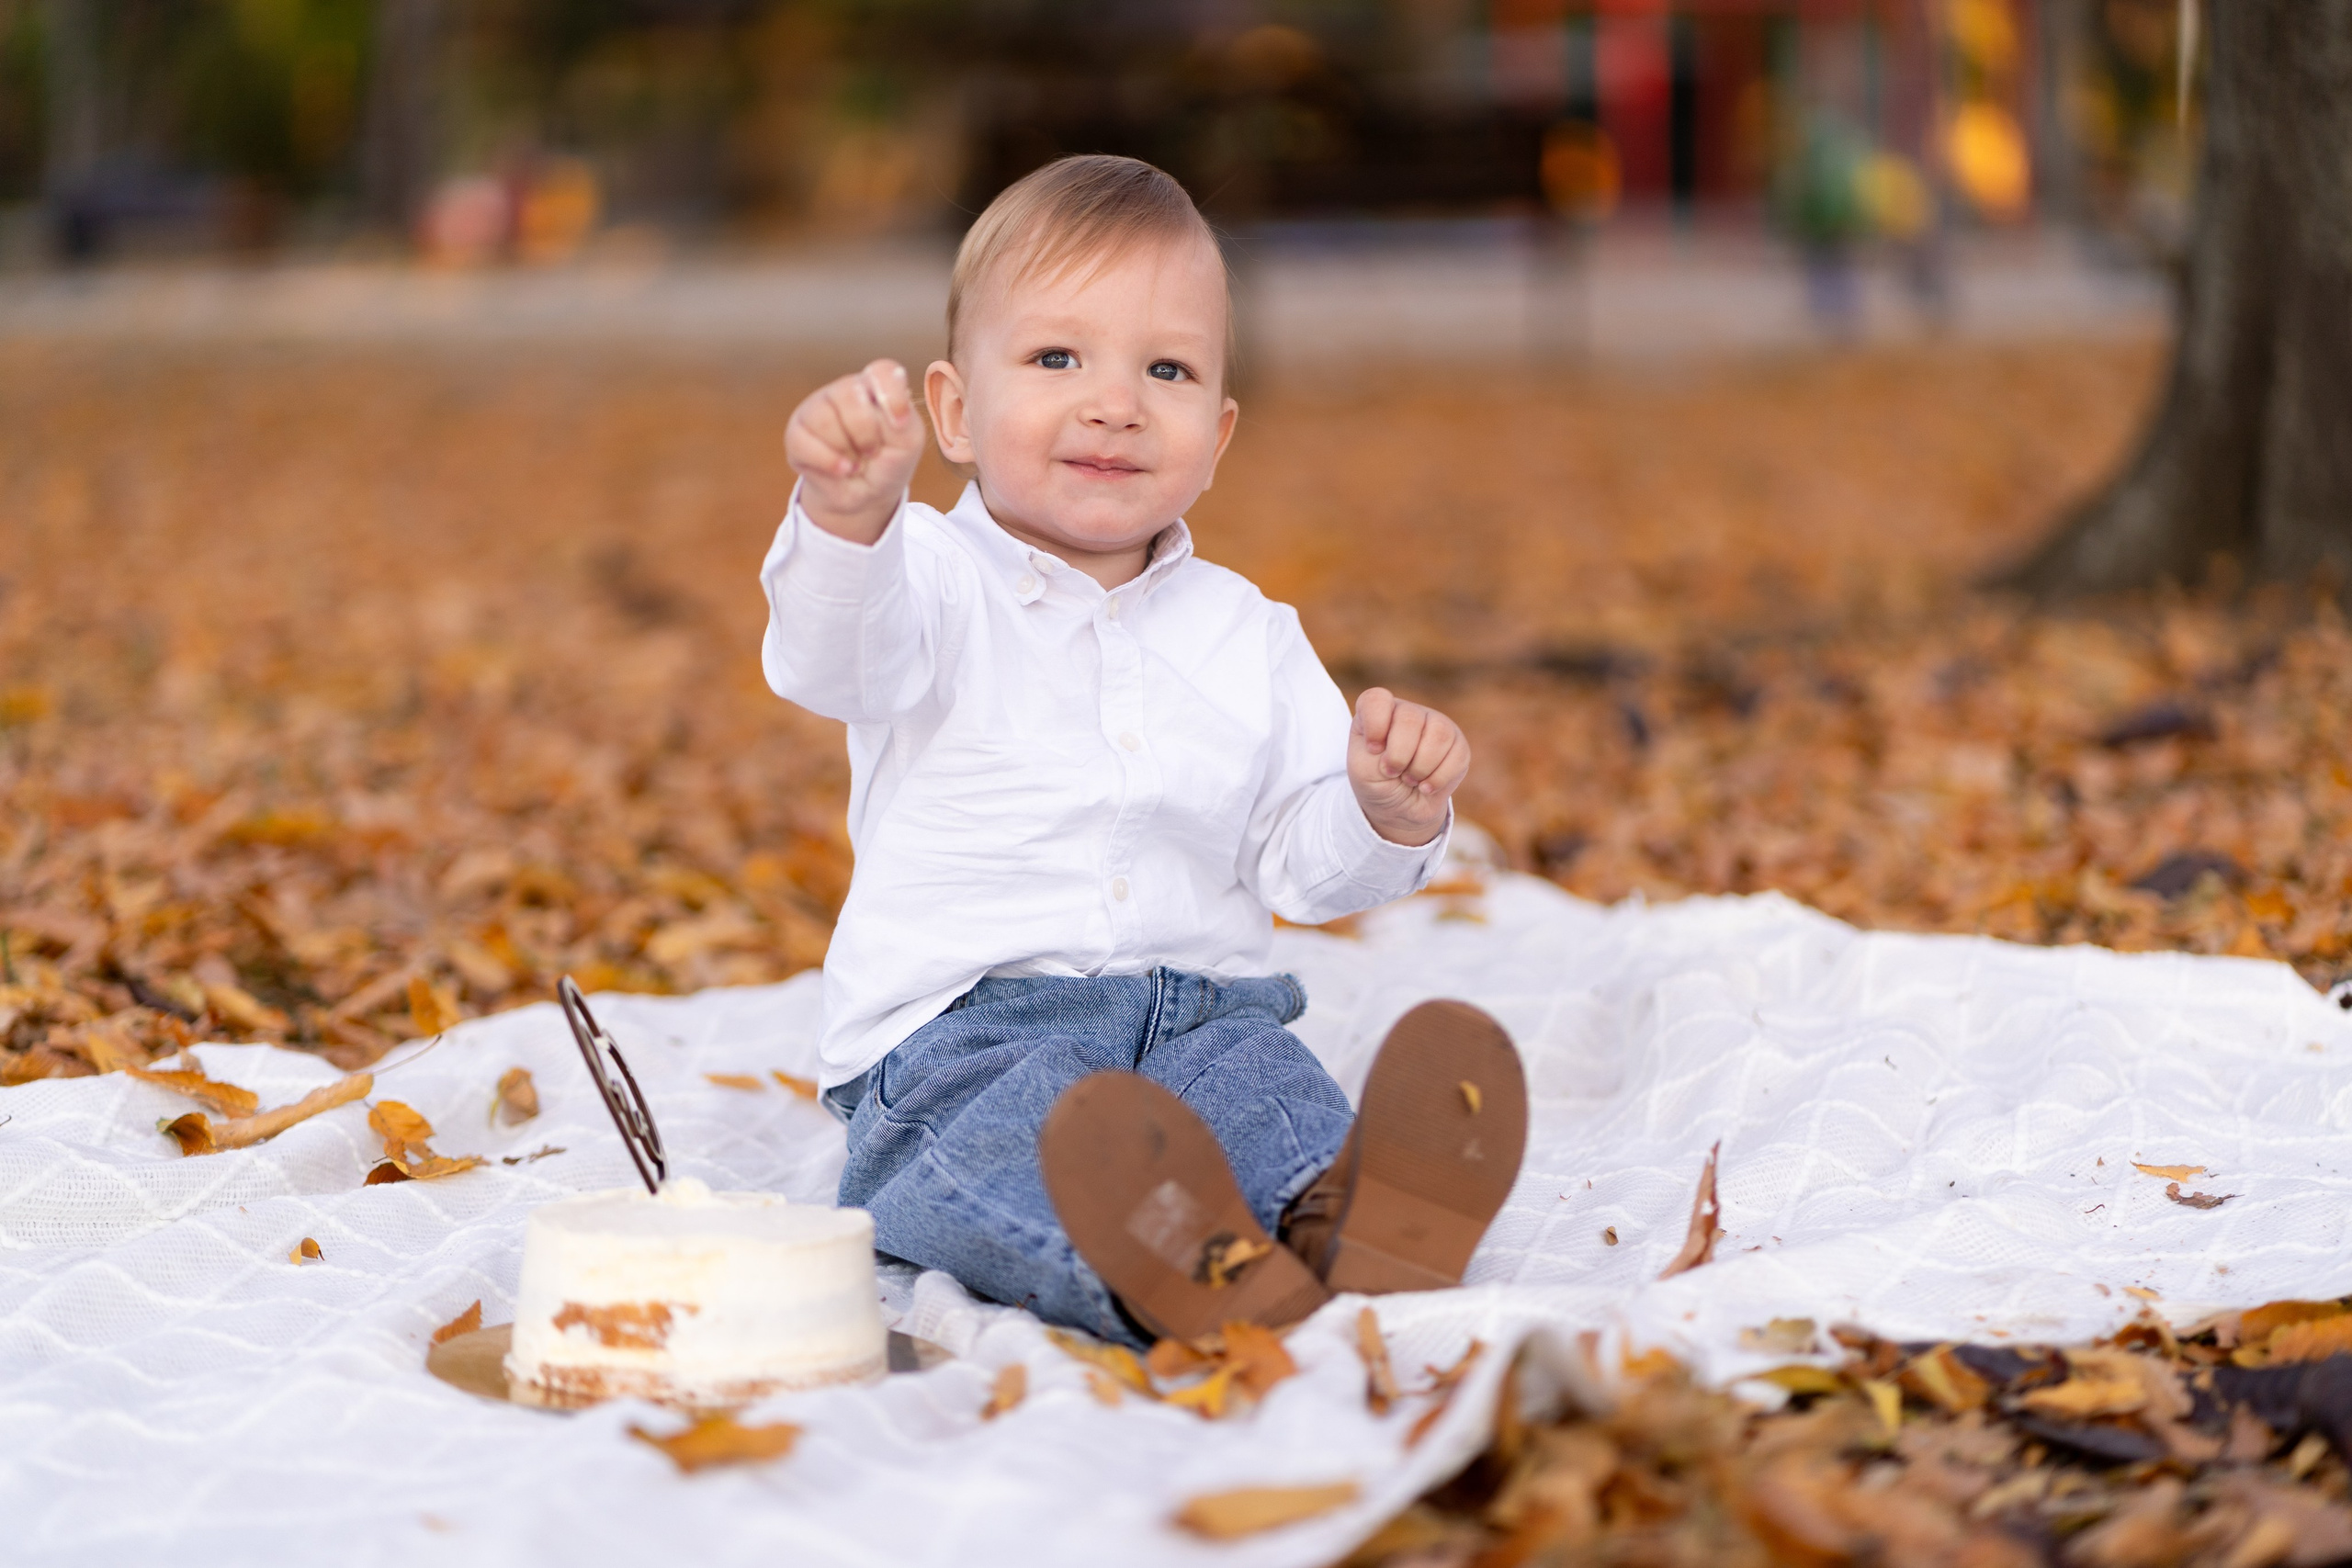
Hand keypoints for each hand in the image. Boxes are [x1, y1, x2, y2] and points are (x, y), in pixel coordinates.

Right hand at [784, 359, 926, 543]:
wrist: (866, 495)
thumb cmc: (889, 462)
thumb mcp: (908, 444)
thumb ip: (905, 422)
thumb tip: (892, 412)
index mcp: (876, 387)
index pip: (882, 371)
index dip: (890, 394)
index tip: (900, 424)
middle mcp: (845, 390)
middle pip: (849, 393)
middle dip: (866, 433)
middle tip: (872, 451)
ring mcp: (817, 408)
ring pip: (824, 419)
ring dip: (847, 450)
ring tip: (856, 462)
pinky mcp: (796, 433)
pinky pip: (804, 442)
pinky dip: (829, 462)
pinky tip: (842, 469)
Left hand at [1348, 687, 1468, 847]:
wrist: (1398, 809)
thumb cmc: (1376, 783)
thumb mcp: (1362, 770)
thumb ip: (1375, 750)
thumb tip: (1410, 740)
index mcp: (1378, 712)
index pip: (1376, 700)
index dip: (1375, 725)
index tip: (1373, 750)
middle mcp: (1408, 712)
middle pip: (1409, 719)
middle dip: (1399, 756)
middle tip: (1391, 772)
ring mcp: (1436, 724)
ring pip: (1438, 734)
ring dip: (1420, 768)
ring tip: (1409, 780)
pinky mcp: (1457, 744)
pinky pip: (1457, 755)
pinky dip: (1438, 779)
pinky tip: (1426, 786)